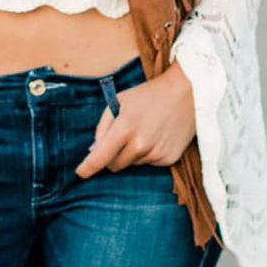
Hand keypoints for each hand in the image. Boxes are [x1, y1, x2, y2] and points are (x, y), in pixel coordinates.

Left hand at [73, 64, 195, 178]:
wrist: (186, 93)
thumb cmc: (148, 95)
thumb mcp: (119, 102)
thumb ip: (103, 127)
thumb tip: (93, 151)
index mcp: (124, 128)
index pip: (100, 158)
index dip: (87, 168)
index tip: (80, 173)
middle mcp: (140, 145)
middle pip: (115, 166)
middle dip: (113, 156)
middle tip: (123, 138)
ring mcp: (156, 153)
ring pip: (133, 165)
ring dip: (133, 154)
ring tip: (146, 131)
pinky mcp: (169, 159)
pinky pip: (150, 163)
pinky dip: (149, 154)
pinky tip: (158, 137)